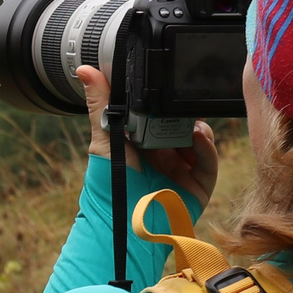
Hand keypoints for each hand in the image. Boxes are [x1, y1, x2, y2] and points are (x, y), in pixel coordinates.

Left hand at [77, 64, 220, 205]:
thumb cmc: (108, 185)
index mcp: (142, 144)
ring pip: (201, 141)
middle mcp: (164, 155)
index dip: (166, 102)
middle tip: (186, 98)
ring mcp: (182, 170)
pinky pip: (208, 161)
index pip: (160, 116)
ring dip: (199, 127)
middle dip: (187, 112)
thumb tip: (84, 69)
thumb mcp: (104, 138)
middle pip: (184, 126)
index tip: (169, 83)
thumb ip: (101, 104)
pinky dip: (206, 147)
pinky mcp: (198, 185)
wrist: (123, 223)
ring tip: (191, 119)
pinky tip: (199, 135)